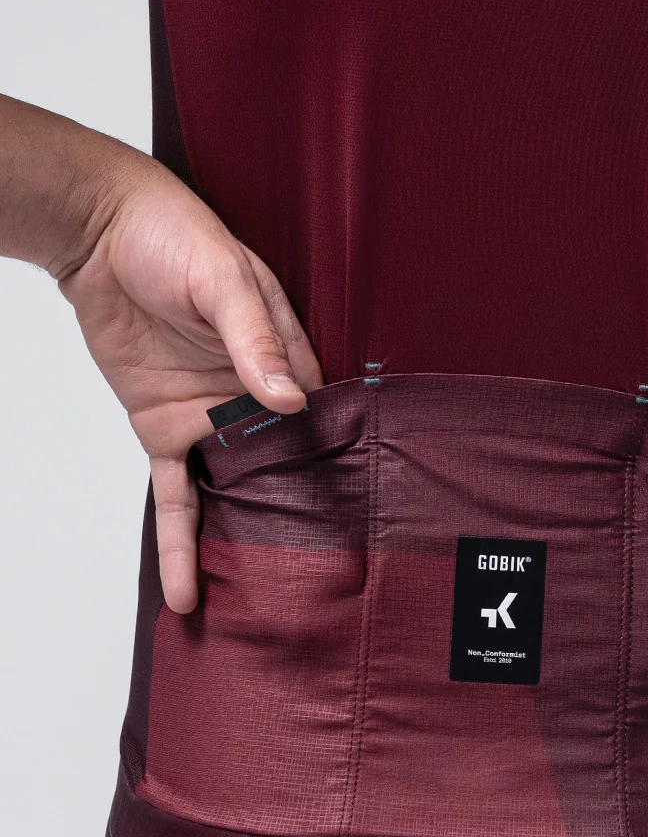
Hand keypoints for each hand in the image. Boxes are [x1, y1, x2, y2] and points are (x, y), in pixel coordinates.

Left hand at [56, 156, 323, 612]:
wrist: (101, 233)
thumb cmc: (175, 236)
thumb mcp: (223, 277)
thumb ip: (254, 339)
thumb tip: (288, 397)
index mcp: (287, 351)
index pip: (322, 412)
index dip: (339, 458)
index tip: (358, 510)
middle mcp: (254, 392)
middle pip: (286, 462)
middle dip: (303, 517)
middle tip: (324, 577)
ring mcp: (210, 416)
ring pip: (235, 490)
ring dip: (244, 539)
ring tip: (263, 602)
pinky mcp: (165, 430)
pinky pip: (177, 494)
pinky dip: (180, 541)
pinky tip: (187, 590)